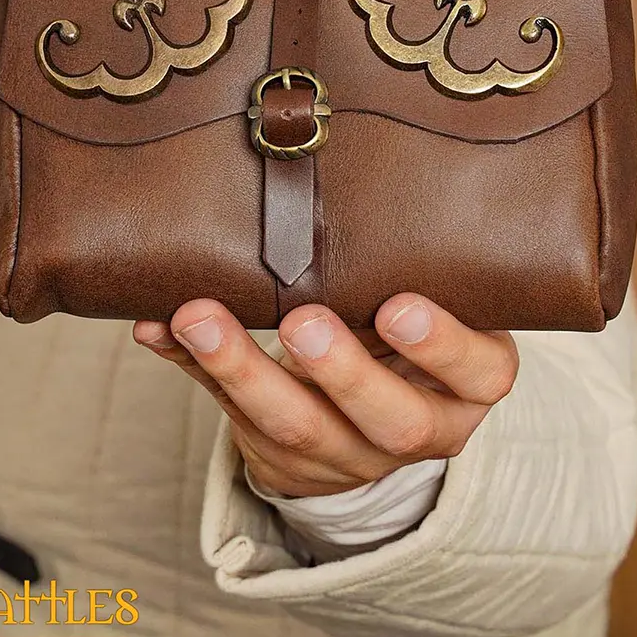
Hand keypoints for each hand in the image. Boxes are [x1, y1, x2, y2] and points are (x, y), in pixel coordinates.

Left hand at [132, 295, 517, 497]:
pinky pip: (230, 414)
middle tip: (302, 323)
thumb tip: (333, 182)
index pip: (478, 372)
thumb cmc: (412, 333)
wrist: (377, 410)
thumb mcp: (435, 305)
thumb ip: (406, 264)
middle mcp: (419, 429)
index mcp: (469, 384)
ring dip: (242, 370)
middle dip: (341, 373)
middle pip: (388, 420)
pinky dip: (191, 368)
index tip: (399, 306)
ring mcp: (349, 454)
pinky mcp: (285, 454)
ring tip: (200, 319)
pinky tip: (158, 329)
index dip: (442, 346)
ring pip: (297, 426)